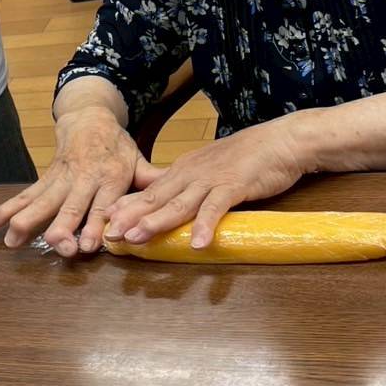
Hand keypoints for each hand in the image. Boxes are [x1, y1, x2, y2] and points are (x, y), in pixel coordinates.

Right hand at [0, 105, 151, 255]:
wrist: (88, 117)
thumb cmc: (117, 147)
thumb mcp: (138, 159)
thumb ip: (153, 181)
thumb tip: (178, 197)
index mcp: (109, 177)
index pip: (103, 204)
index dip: (96, 225)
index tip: (89, 245)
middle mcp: (84, 178)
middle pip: (71, 205)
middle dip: (62, 227)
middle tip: (58, 246)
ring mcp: (62, 178)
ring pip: (43, 200)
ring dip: (27, 220)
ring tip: (12, 240)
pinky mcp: (46, 177)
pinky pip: (27, 193)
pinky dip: (9, 207)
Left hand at [104, 115, 308, 248]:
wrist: (280, 141)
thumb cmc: (247, 158)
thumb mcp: (210, 170)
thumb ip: (190, 187)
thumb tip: (170, 205)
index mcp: (184, 170)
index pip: (149, 191)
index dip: (127, 206)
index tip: (104, 220)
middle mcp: (191, 174)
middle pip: (156, 198)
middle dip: (130, 217)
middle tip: (109, 234)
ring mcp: (211, 179)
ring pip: (179, 203)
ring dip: (156, 222)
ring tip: (137, 238)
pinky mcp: (234, 186)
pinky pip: (217, 208)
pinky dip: (206, 226)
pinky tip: (198, 244)